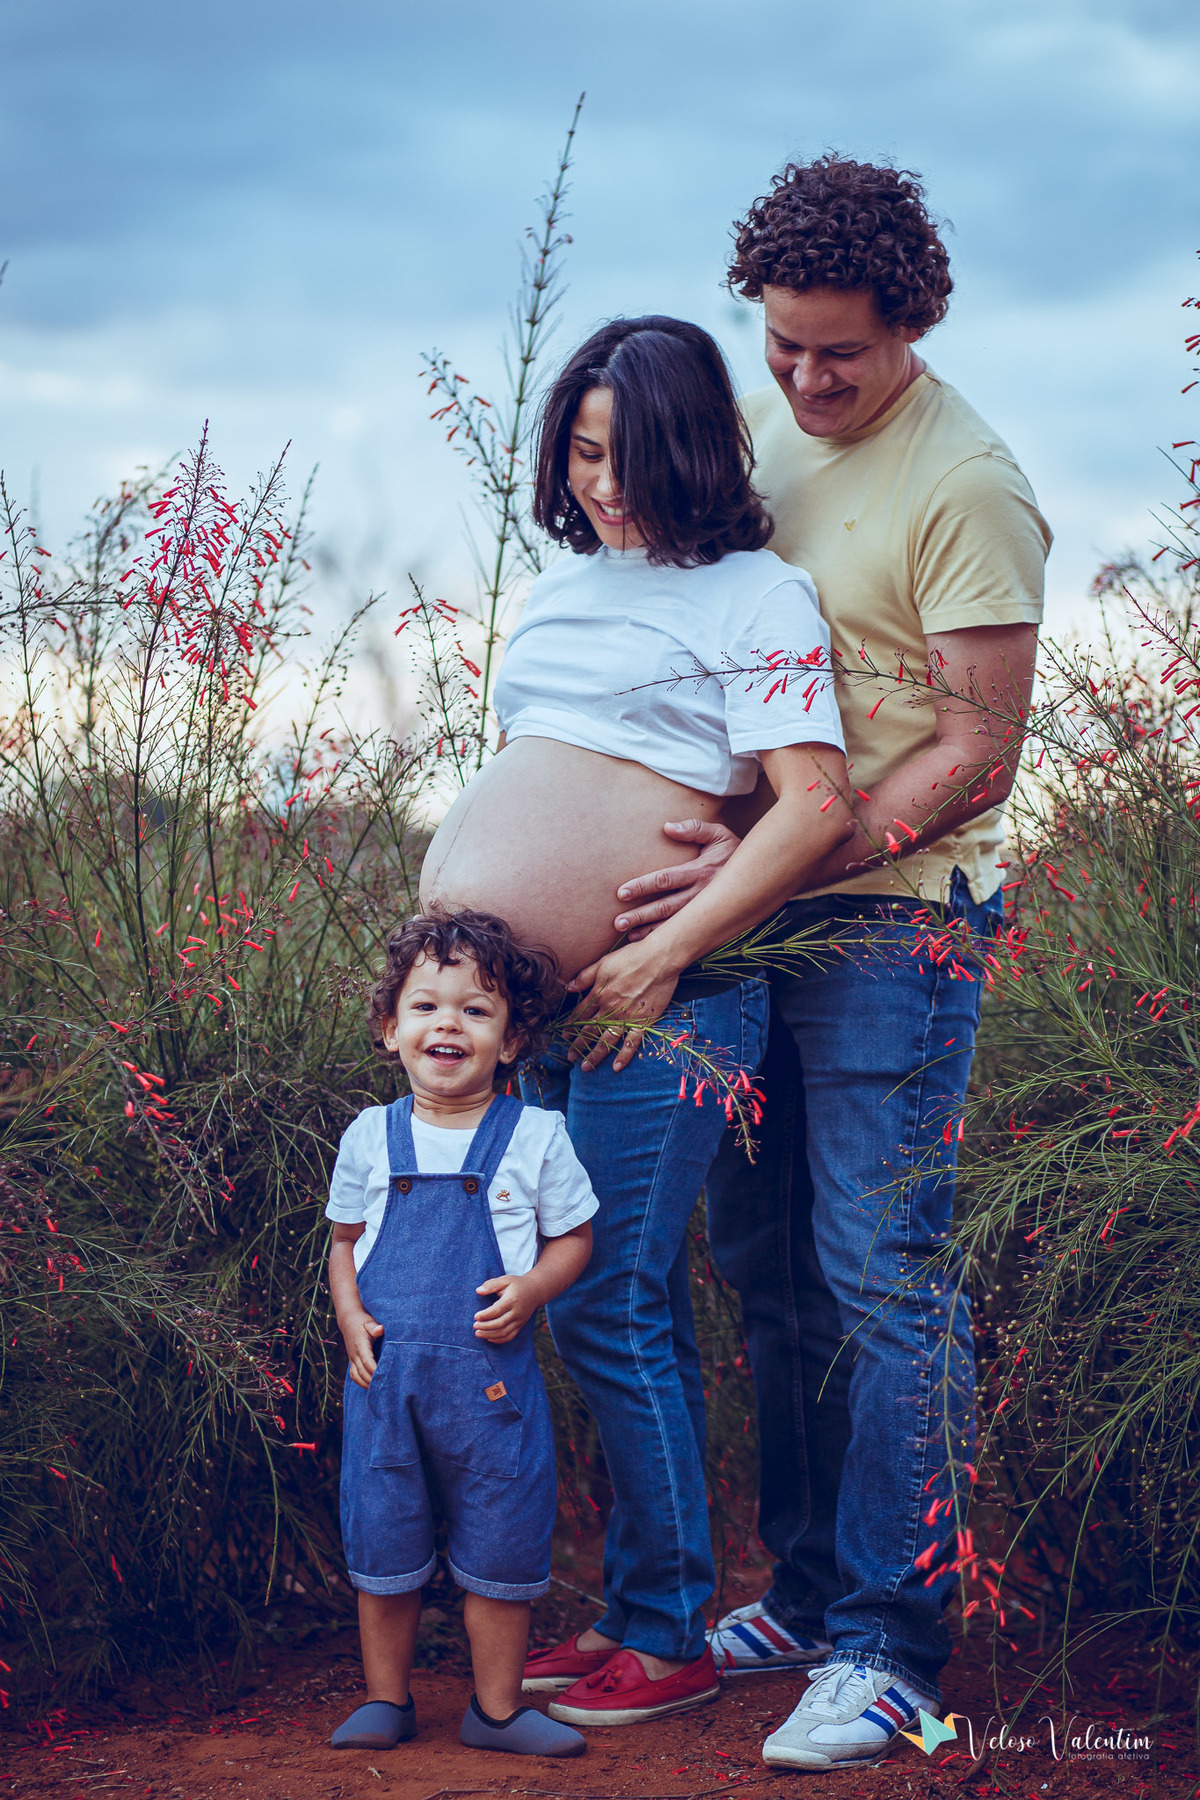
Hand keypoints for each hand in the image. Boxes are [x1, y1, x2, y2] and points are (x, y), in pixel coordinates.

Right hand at [340, 1309, 383, 1389]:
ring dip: (366, 1384)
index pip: (367, 1361)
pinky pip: (354, 1375)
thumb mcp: (369, 1322)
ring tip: (379, 1390)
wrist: (348, 1321)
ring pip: (357, 1376)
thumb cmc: (362, 1321)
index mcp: (360, 1345)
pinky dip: (361, 1382)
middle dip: (372, 1380)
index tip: (385, 1376)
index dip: (375, 1370)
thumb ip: (374, 1327)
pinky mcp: (352, 1361)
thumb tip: (381, 1329)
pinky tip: (370, 1386)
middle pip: (362, 1372)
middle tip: (386, 1388)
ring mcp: (352, 1359)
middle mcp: (354, 1354)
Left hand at [474, 1274, 537, 1342]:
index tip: (475, 1316)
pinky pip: (510, 1336)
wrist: (536, 1291)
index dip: (485, 1315)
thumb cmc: (517, 1284)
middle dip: (485, 1327)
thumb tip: (478, 1291)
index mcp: (512, 1300)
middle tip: (474, 1326)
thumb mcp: (505, 1280)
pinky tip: (488, 1338)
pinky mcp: (520, 1326)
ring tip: (478, 1333)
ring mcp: (520, 1321)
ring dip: (490, 1335)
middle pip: (500, 1324)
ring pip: (504, 1333)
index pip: (497, 1310)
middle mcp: (517, 1312)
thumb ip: (491, 1285)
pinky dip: (499, 1340)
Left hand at [565, 937, 682, 1071]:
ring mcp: (626, 1017)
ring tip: (586, 1067)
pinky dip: (624, 1056)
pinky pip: (632, 1043)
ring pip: (606, 1041)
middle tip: (570, 1057)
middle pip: (590, 1031)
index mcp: (599, 994)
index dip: (570, 1026)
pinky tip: (616, 1067)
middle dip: (578, 1045)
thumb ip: (584, 976)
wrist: (659, 959)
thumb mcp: (603, 963)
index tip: (564, 1036)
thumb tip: (568, 987)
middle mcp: (610, 1009)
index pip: (580, 1014)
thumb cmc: (631, 957)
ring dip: (595, 1055)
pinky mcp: (643, 1022)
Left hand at [614, 819, 740, 938]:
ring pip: (673, 923)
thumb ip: (694, 829)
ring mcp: (705, 909)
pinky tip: (648, 941)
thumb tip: (667, 827)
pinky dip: (665, 937)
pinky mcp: (709, 919)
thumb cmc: (734, 851)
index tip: (621, 893)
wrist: (761, 875)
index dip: (643, 886)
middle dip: (641, 914)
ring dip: (649, 930)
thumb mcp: (719, 834)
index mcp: (700, 871)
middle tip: (618, 922)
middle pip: (665, 906)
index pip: (666, 879)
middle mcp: (701, 893)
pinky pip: (685, 931)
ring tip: (627, 935)